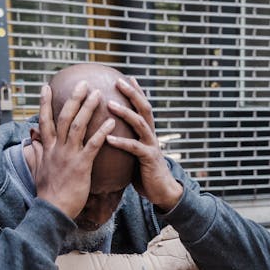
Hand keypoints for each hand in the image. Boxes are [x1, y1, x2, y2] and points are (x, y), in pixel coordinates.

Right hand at [31, 81, 114, 219]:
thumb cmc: (48, 193)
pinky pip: (93, 145)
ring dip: (88, 108)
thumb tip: (31, 143)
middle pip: (64, 117)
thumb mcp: (37, 170)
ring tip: (98, 94)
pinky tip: (111, 123)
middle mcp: (57, 148)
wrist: (52, 210)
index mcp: (47, 148)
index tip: (46, 86)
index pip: (44, 120)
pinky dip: (102, 132)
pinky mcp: (81, 165)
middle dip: (73, 98)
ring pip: (78, 125)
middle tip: (83, 83)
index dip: (44, 102)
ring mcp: (69, 155)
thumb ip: (36, 154)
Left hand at [106, 77, 182, 210]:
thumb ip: (127, 142)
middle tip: (118, 81)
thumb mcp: (135, 154)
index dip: (136, 92)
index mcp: (147, 132)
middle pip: (144, 108)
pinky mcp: (149, 159)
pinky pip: (134, 148)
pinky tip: (108, 138)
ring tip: (110, 103)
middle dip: (132, 93)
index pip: (142, 107)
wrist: (162, 192)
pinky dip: (121, 142)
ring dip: (125, 112)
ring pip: (140, 123)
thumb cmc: (145, 173)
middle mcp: (151, 135)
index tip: (125, 77)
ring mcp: (151, 146)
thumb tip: (109, 136)